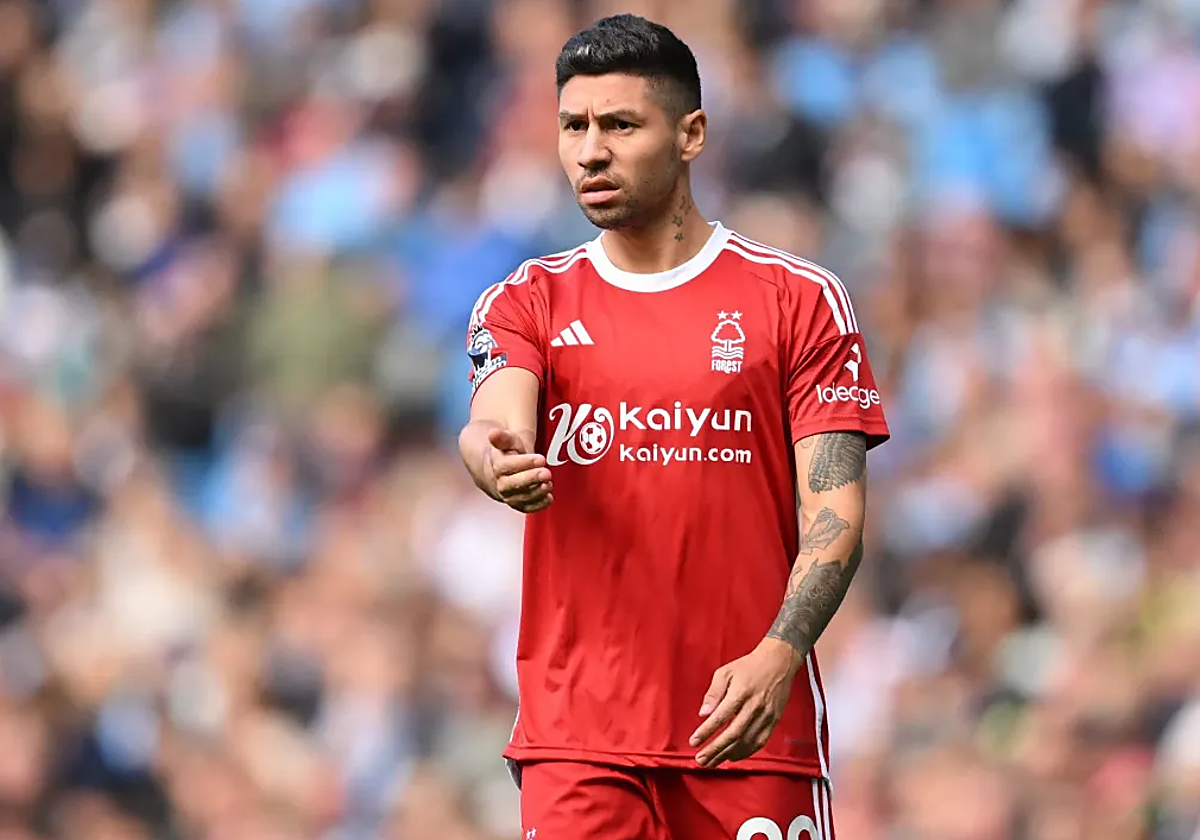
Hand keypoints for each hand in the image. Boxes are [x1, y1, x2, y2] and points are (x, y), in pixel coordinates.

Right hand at [487, 428, 553, 512]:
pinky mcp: (517, 504)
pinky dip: (538, 505)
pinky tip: (549, 497)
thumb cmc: (508, 454)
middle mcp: (499, 483)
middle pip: (510, 484)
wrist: (500, 470)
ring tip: (549, 484)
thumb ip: (504, 438)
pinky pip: (525, 508)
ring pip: (518, 498)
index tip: (541, 459)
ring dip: (535, 493)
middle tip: (546, 473)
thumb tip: (493, 433)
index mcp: (496, 465)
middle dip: (530, 479)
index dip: (523, 463)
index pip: (506, 466)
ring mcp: (508, 495)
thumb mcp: (508, 441)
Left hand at [689, 638, 802, 766]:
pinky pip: (759, 742)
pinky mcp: (773, 721)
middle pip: (733, 734)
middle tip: (701, 759)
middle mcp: (755, 706)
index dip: (706, 731)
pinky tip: (732, 757)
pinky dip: (745, 752)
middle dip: (715, 750)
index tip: (694, 741)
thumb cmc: (749, 666)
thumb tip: (703, 713)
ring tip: (713, 762)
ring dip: (728, 754)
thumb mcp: (725, 672)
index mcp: (741, 692)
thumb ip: (713, 693)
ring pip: (746, 741)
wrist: (778, 663)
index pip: (721, 717)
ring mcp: (766, 715)